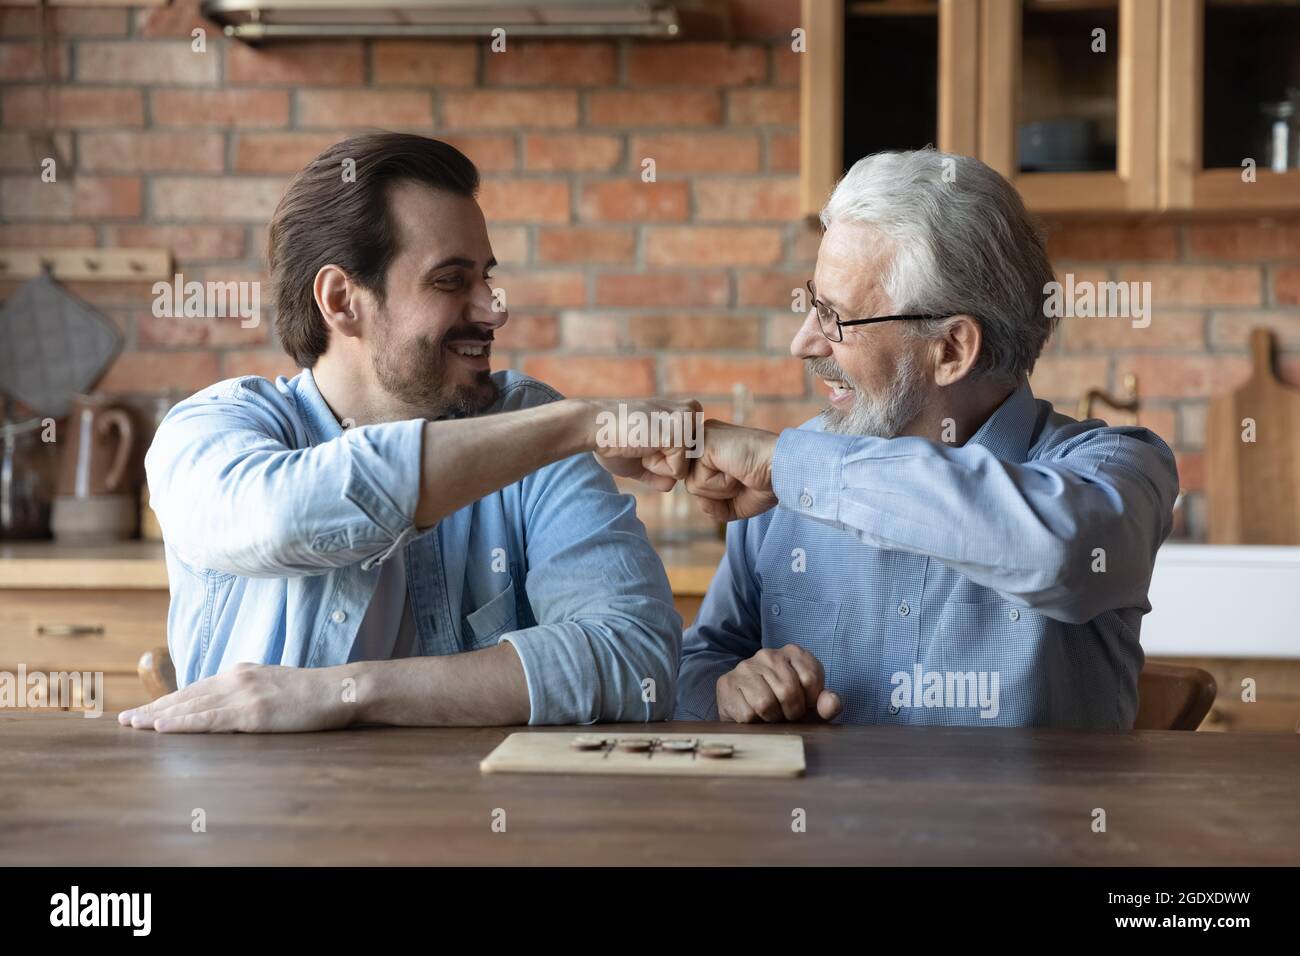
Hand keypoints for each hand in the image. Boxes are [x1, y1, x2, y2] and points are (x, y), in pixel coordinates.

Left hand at [117, 662, 352, 732]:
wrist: (338, 690)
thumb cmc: (312, 693)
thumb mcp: (275, 685)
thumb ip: (250, 691)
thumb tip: (230, 704)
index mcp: (242, 672)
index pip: (196, 688)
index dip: (167, 700)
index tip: (145, 710)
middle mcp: (237, 679)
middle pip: (186, 695)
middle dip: (153, 708)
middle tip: (124, 720)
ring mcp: (244, 695)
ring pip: (191, 707)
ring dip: (158, 717)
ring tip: (133, 725)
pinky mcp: (253, 713)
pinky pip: (209, 720)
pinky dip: (182, 723)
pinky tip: (162, 728)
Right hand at [588, 397, 702, 491]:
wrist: (593, 425)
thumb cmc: (613, 438)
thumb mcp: (641, 458)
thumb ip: (658, 472)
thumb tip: (671, 484)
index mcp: (685, 411)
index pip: (688, 456)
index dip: (662, 459)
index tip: (642, 440)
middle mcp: (691, 411)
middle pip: (690, 463)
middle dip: (663, 463)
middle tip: (640, 442)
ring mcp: (688, 421)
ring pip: (685, 468)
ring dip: (658, 465)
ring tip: (641, 442)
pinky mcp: (681, 433)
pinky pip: (677, 472)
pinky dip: (656, 467)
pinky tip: (642, 445)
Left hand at [685, 419, 779, 520]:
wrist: (785, 470)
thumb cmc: (767, 483)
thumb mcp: (734, 501)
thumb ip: (711, 505)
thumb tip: (697, 497)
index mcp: (711, 446)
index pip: (696, 482)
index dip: (717, 493)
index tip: (742, 478)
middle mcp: (703, 438)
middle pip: (692, 485)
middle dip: (718, 493)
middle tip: (743, 476)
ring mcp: (702, 438)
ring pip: (692, 486)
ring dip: (720, 490)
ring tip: (740, 472)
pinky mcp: (703, 443)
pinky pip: (697, 483)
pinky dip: (720, 486)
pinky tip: (737, 470)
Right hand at [716, 644, 841, 722]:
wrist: (750, 712)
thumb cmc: (787, 707)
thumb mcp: (812, 707)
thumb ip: (827, 705)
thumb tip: (832, 704)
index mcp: (794, 653)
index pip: (810, 678)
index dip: (810, 702)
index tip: (803, 705)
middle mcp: (768, 654)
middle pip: (788, 691)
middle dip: (791, 712)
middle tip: (786, 715)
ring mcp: (745, 667)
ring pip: (765, 703)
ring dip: (771, 719)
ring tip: (770, 715)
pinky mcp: (726, 683)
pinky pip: (747, 713)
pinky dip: (754, 723)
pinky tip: (754, 716)